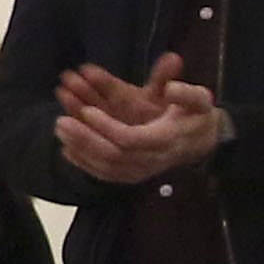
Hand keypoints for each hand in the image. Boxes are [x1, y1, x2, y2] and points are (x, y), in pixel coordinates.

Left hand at [56, 56, 226, 184]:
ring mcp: (141, 171)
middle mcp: (152, 160)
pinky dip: (84, 163)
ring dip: (80, 149)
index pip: (130, 138)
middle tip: (61, 120)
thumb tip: (170, 88)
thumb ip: (187, 93)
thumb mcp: (200, 100)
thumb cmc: (197, 117)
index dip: (106, 127)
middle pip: (112, 155)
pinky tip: (67, 149)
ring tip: (60, 129)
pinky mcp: (132, 176)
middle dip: (85, 138)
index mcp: (165, 140)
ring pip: (105, 168)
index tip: (88, 110)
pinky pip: (105, 175)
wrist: (203, 143)